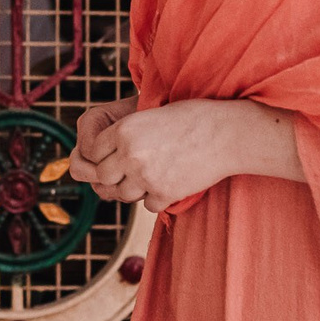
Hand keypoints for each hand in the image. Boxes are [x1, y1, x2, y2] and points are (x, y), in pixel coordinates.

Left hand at [68, 98, 302, 212]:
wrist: (226, 133)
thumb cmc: (192, 118)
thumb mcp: (151, 115)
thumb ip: (125, 135)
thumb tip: (102, 154)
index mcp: (124, 130)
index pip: (93, 152)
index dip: (101, 155)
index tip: (113, 156)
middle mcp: (130, 154)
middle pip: (103, 177)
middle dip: (113, 176)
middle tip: (129, 171)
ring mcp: (146, 176)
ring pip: (123, 195)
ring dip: (133, 188)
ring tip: (151, 176)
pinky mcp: (165, 193)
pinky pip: (148, 205)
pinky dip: (155, 198)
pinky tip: (168, 183)